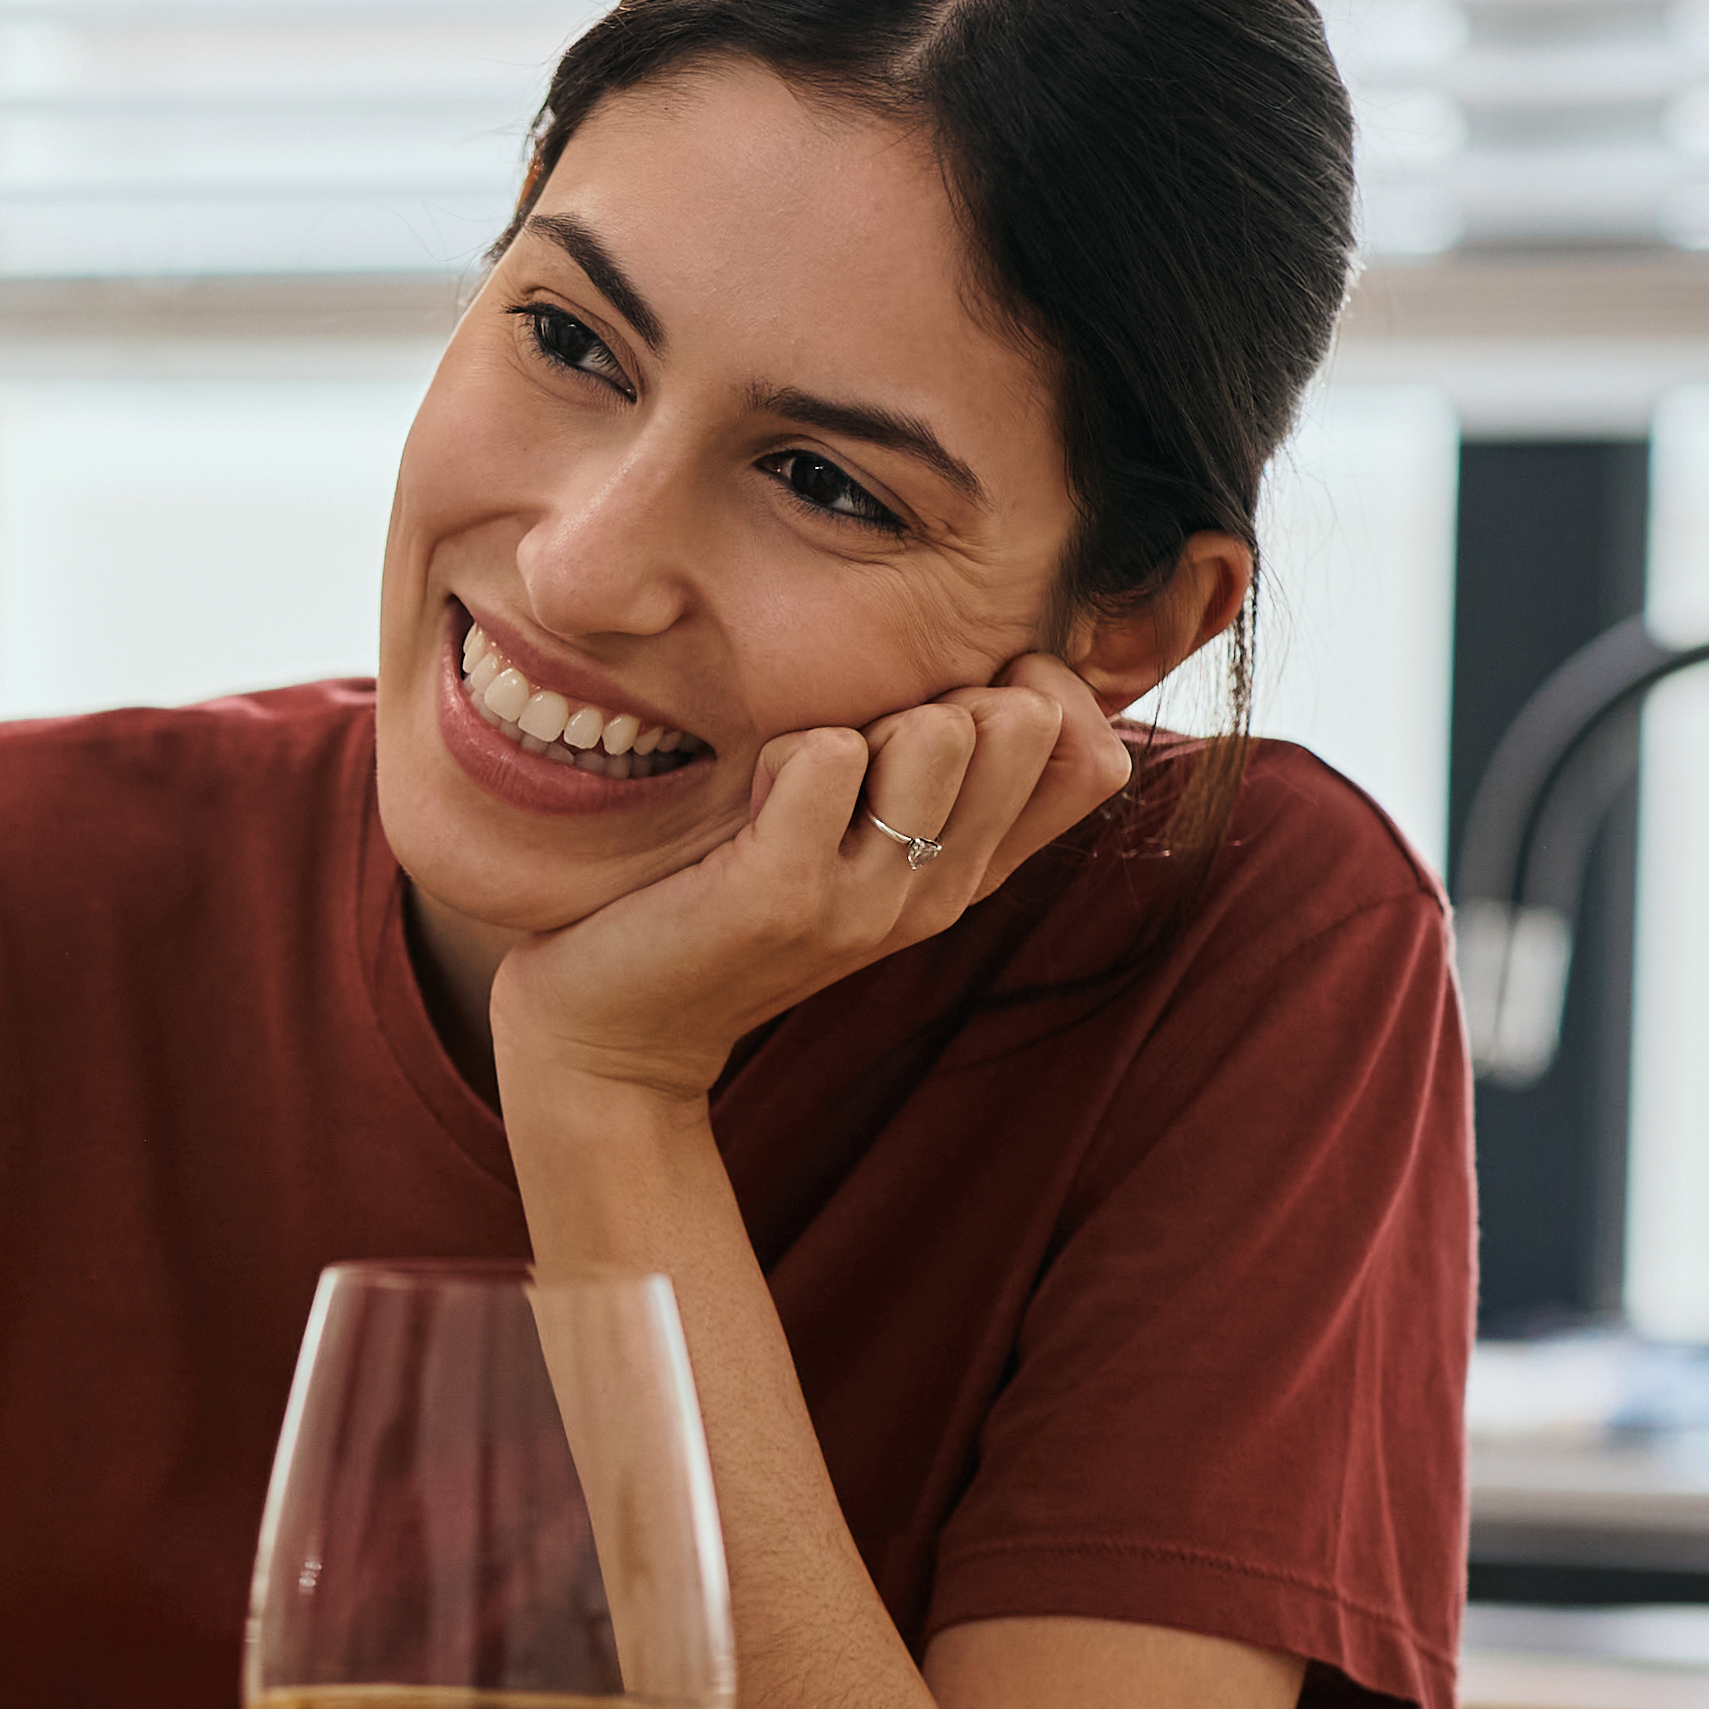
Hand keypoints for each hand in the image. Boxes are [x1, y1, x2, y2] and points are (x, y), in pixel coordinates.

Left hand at [488, 653, 1133, 1108]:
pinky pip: (825, 753)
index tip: (947, 703)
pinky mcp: (784, 897)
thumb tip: (1023, 671)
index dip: (1042, 694)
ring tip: (794, 785)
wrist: (612, 1037)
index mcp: (969, 874)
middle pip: (1023, 721)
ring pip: (938, 729)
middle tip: (851, 752)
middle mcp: (938, 893)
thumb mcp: (862, 850)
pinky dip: (778, 752)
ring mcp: (868, 903)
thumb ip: (943, 781)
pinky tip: (744, 805)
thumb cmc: (728, 908)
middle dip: (938, 695)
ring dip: (859, 720)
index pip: (1095, 757)